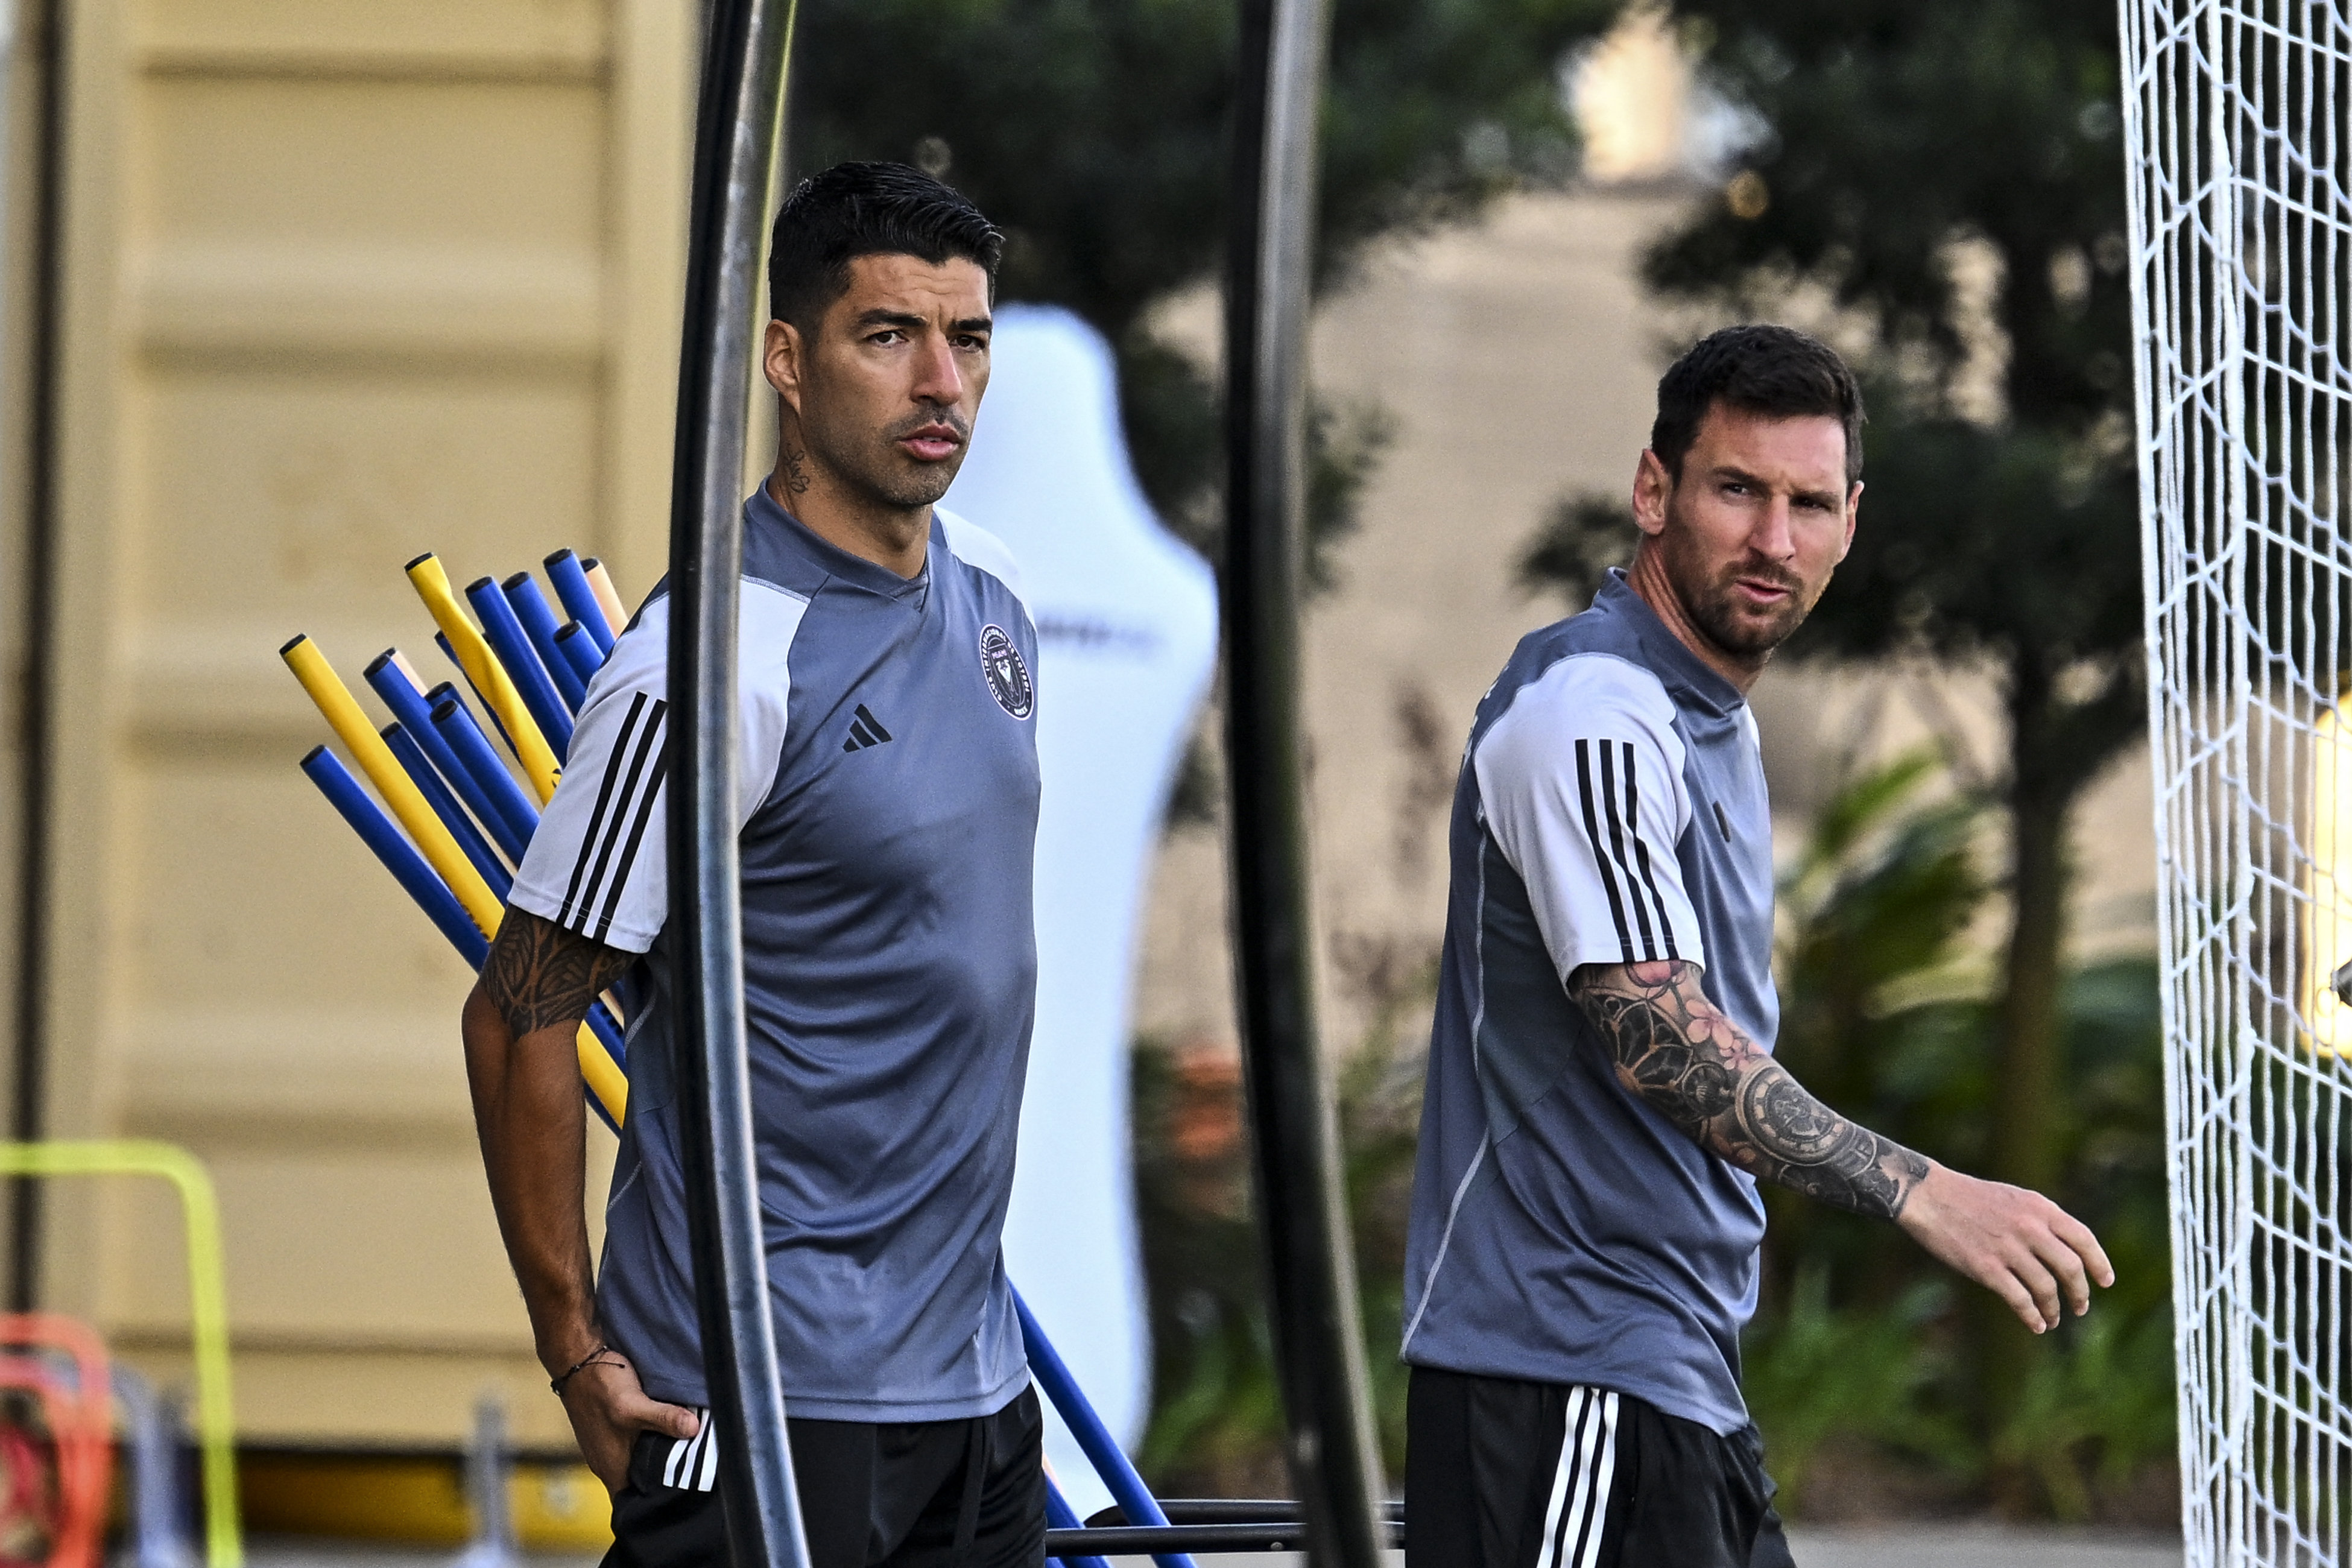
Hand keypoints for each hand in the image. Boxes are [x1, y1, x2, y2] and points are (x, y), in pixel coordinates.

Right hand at [557, 1353, 701, 1489]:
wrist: (578, 1360)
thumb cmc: (599, 1386)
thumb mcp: (635, 1405)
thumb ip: (664, 1418)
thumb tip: (693, 1430)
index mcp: (612, 1469)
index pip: (634, 1503)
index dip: (656, 1502)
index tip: (682, 1491)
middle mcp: (608, 1463)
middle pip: (640, 1483)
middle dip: (663, 1477)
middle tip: (692, 1466)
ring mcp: (609, 1447)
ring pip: (638, 1462)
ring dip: (657, 1457)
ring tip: (684, 1448)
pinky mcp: (612, 1431)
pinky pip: (634, 1446)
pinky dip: (649, 1442)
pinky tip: (666, 1429)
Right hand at [1896, 1162, 2114, 1332]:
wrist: (1928, 1196)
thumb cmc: (1970, 1198)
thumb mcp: (2015, 1198)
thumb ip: (2041, 1220)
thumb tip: (2068, 1252)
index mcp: (2039, 1208)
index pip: (2084, 1239)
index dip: (2100, 1263)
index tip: (2106, 1282)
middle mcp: (2029, 1228)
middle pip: (2071, 1268)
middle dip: (2080, 1293)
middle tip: (2081, 1307)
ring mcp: (2008, 1249)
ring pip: (2046, 1288)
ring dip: (2055, 1308)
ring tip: (2053, 1318)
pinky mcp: (1986, 1268)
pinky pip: (2019, 1299)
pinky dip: (2032, 1316)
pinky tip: (2036, 1324)